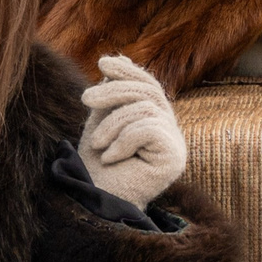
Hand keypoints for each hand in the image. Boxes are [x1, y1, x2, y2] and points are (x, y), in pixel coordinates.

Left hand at [81, 55, 187, 205]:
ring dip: (112, 124)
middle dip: (114, 91)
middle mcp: (170, 130)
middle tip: (85, 99)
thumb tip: (117, 60)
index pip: (148, 85)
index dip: (129, 70)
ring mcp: (175, 144)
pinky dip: (123, 141)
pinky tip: (110, 158)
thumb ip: (112, 95)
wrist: (96, 201)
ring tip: (95, 145)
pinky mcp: (175, 158)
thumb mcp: (100, 121)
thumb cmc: (95, 167)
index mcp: (154, 120)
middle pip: (147, 92)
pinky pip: (148, 129)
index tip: (103, 62)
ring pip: (145, 109)